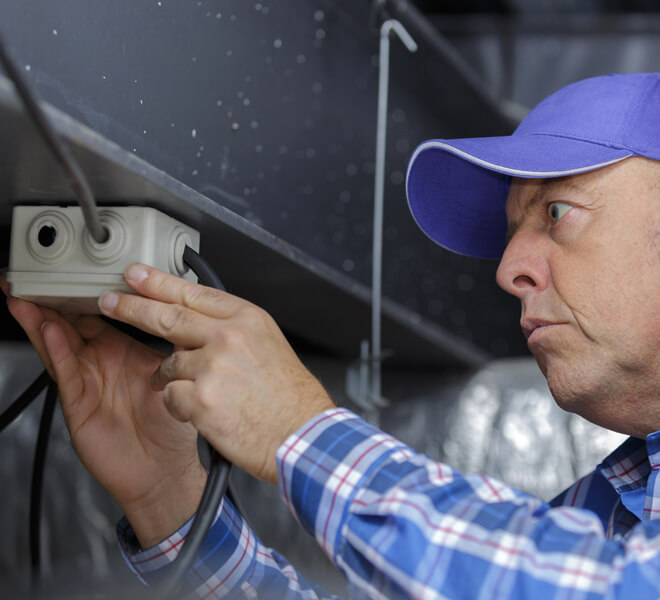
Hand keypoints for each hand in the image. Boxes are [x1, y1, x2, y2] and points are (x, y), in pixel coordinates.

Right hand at [1, 277, 205, 547]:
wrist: (164, 469)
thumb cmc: (170, 426)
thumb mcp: (171, 374)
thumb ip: (165, 344)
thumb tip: (177, 311)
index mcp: (124, 350)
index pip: (101, 315)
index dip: (90, 293)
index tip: (82, 268)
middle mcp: (102, 362)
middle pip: (72, 324)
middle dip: (54, 300)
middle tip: (37, 276)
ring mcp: (88, 381)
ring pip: (60, 344)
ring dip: (42, 320)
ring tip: (28, 298)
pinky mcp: (78, 403)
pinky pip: (66, 372)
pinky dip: (57, 351)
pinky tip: (48, 332)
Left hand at [98, 263, 335, 484]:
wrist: (301, 433)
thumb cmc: (288, 395)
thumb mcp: (268, 344)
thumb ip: (230, 329)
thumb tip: (194, 326)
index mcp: (247, 319)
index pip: (194, 293)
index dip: (160, 282)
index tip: (136, 274)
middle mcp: (228, 337)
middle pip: (168, 316)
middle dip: (133, 307)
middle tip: (110, 301)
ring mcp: (213, 366)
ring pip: (168, 364)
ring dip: (171, 378)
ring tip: (196, 391)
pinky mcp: (200, 398)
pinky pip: (171, 396)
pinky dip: (179, 406)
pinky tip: (202, 412)